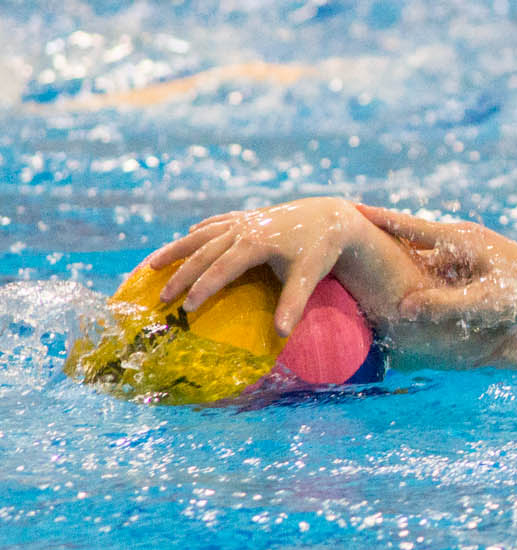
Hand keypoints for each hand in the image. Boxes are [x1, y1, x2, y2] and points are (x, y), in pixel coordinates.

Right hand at [144, 197, 368, 335]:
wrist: (331, 215)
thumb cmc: (320, 249)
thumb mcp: (308, 276)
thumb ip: (292, 304)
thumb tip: (281, 333)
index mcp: (255, 243)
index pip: (220, 269)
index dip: (202, 288)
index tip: (186, 309)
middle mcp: (243, 229)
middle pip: (203, 253)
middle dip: (180, 275)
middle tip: (161, 299)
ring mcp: (243, 221)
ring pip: (202, 235)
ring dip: (177, 249)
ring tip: (152, 265)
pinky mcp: (247, 217)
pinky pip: (217, 223)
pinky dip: (200, 231)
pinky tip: (187, 236)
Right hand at [357, 206, 516, 326]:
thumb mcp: (485, 302)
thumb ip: (444, 305)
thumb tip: (402, 308)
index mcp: (460, 238)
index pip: (408, 225)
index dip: (377, 219)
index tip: (347, 208)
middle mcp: (464, 237)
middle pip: (413, 232)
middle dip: (383, 231)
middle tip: (348, 225)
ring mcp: (473, 247)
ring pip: (427, 248)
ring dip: (402, 249)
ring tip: (369, 249)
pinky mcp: (481, 260)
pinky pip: (441, 259)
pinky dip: (421, 264)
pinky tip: (410, 274)